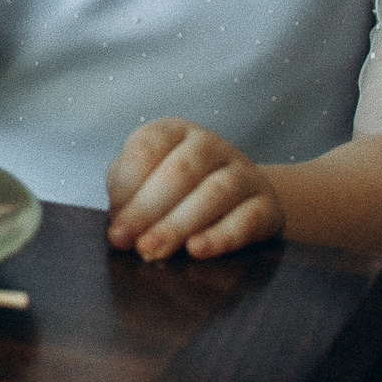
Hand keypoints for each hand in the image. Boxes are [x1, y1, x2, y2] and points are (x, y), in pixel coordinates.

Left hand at [106, 118, 285, 259]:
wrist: (241, 201)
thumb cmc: (177, 191)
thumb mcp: (145, 180)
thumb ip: (126, 194)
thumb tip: (118, 223)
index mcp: (175, 131)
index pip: (148, 145)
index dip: (128, 182)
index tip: (113, 216)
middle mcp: (210, 145)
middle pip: (180, 172)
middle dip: (147, 209)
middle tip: (126, 241)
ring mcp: (244, 173)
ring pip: (214, 194)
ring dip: (178, 225)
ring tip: (152, 249)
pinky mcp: (267, 206)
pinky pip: (247, 219)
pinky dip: (221, 236)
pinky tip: (196, 250)